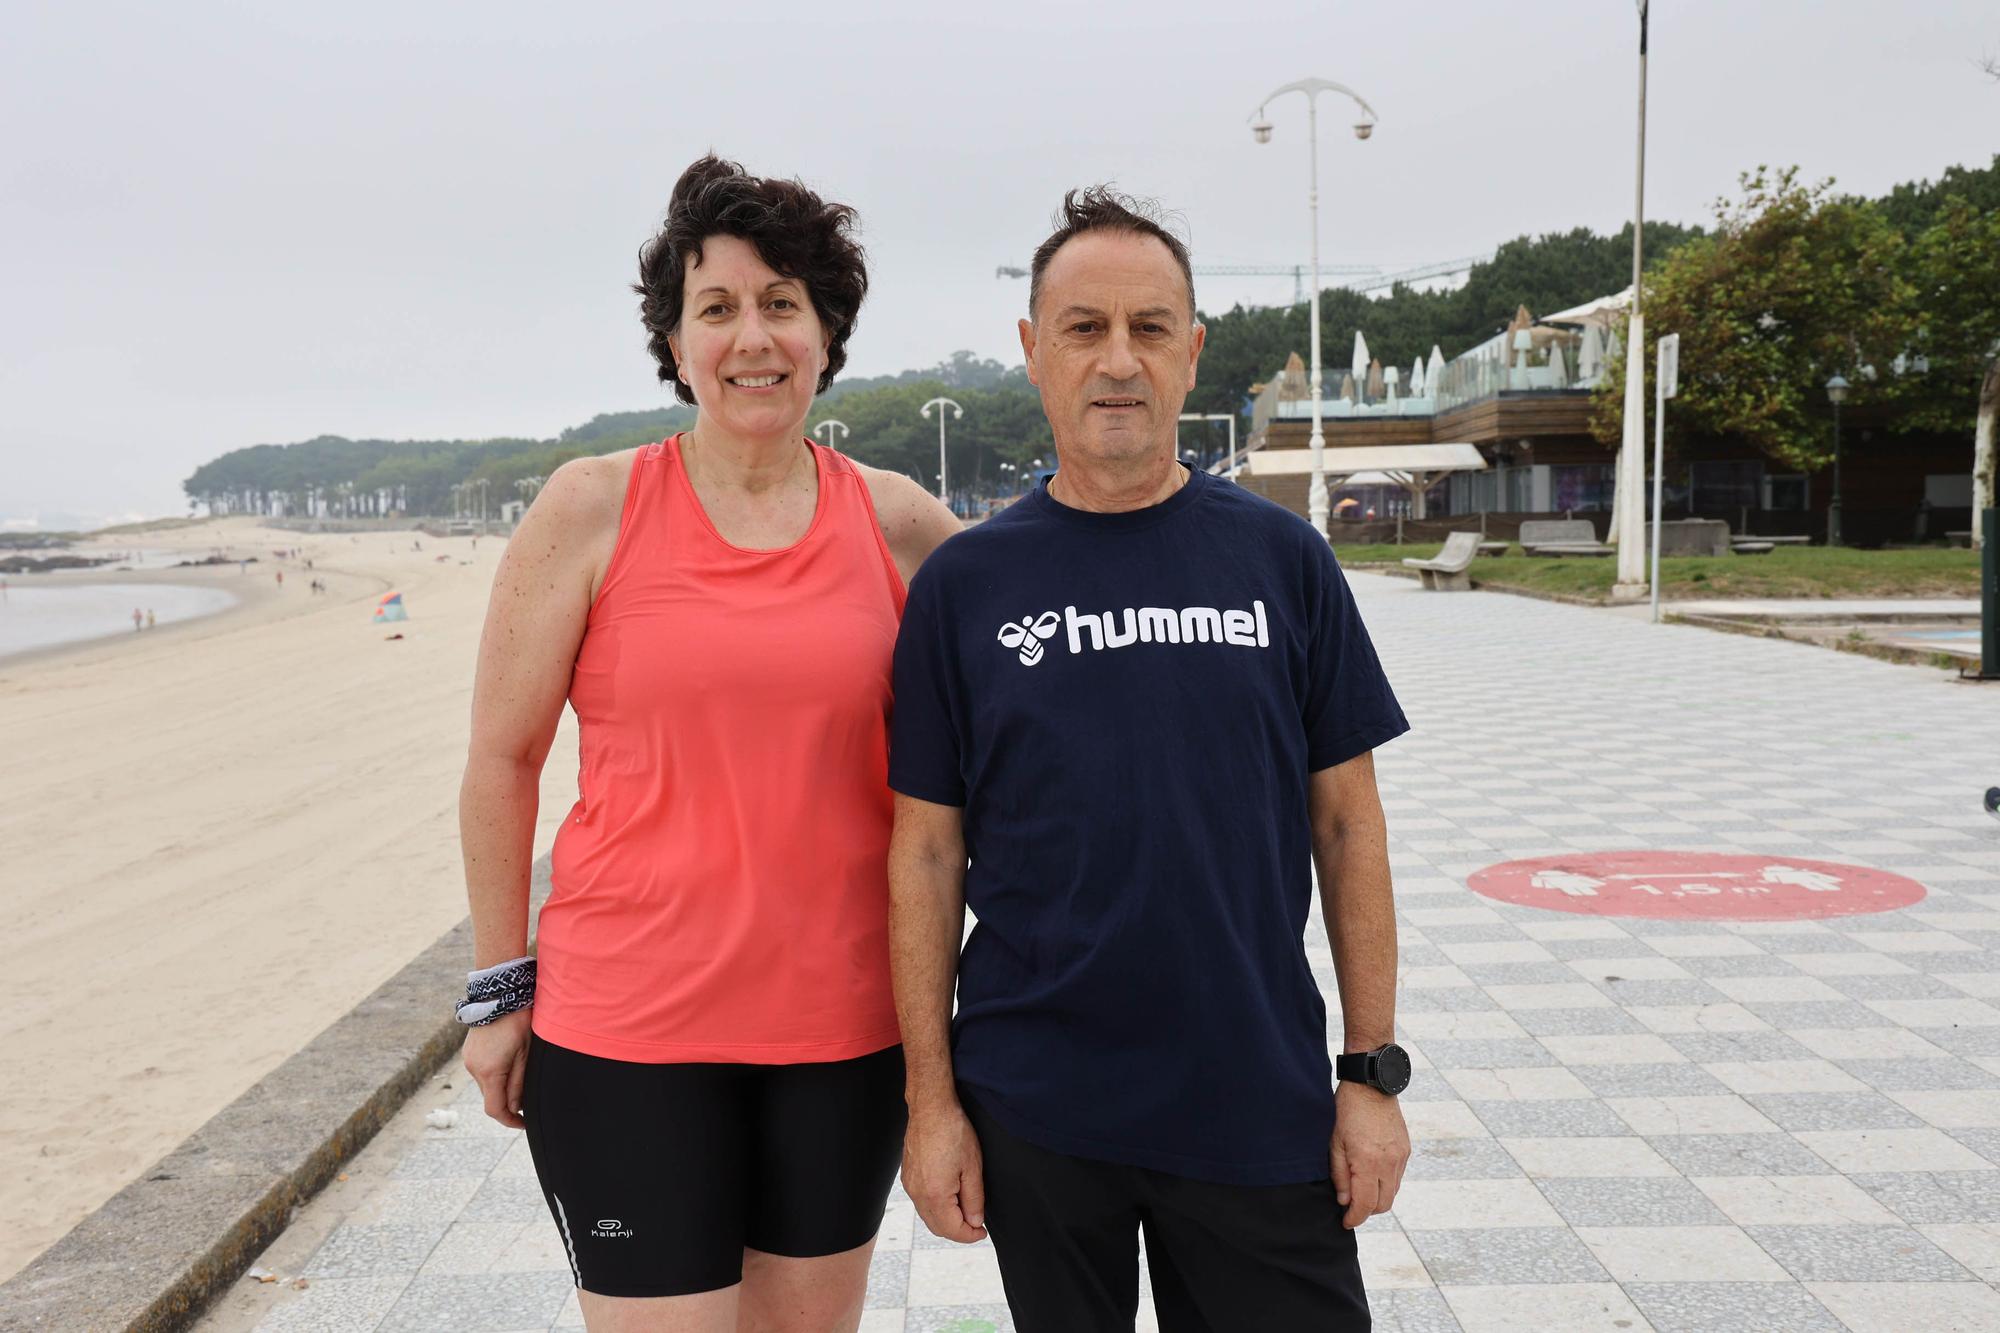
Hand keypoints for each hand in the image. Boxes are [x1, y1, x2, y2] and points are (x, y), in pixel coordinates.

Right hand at [462, 1008, 531, 1128]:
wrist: (499, 995)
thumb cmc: (517, 1023)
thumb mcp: (525, 1055)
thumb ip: (519, 1083)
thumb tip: (516, 1108)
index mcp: (489, 1072)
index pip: (495, 1110)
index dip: (510, 1121)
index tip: (524, 1124)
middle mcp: (474, 1069)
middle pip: (490, 1098)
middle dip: (507, 1104)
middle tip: (527, 1101)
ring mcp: (469, 1060)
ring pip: (486, 1086)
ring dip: (501, 1089)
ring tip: (519, 1078)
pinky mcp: (468, 1052)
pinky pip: (481, 1073)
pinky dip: (494, 1076)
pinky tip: (508, 1064)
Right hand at [903, 1101, 987, 1242]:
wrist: (930, 1107)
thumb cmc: (952, 1131)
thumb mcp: (973, 1167)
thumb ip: (974, 1199)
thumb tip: (975, 1221)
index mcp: (935, 1195)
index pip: (953, 1230)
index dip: (970, 1236)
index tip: (982, 1232)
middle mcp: (917, 1194)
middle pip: (937, 1228)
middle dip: (958, 1231)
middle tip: (976, 1224)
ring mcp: (910, 1185)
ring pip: (928, 1216)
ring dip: (946, 1220)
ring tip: (965, 1209)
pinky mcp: (907, 1176)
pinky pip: (921, 1202)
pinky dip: (935, 1207)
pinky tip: (949, 1196)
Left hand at [1331, 1081, 1409, 1229]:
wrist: (1371, 1086)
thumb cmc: (1347, 1112)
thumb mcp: (1334, 1143)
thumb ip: (1339, 1176)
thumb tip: (1344, 1201)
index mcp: (1368, 1162)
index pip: (1365, 1205)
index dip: (1354, 1218)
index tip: (1345, 1222)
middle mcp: (1389, 1163)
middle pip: (1383, 1205)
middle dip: (1366, 1212)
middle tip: (1351, 1208)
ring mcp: (1400, 1157)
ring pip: (1393, 1193)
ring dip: (1377, 1198)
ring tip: (1360, 1191)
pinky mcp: (1405, 1150)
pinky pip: (1397, 1177)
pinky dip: (1385, 1184)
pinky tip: (1371, 1175)